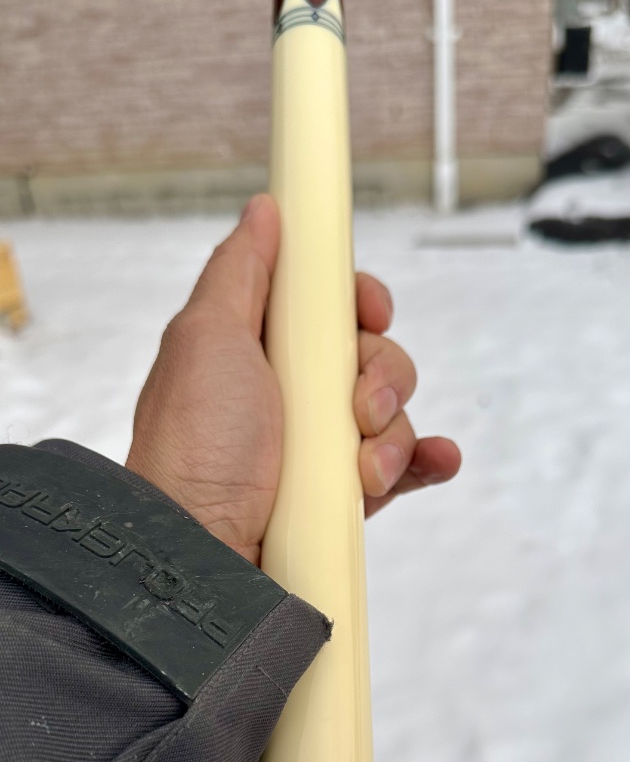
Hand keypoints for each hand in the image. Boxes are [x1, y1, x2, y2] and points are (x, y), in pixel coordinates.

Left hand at [126, 194, 460, 566]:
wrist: (202, 551)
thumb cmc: (194, 447)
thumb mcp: (205, 339)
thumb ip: (240, 271)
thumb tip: (265, 210)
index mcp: (261, 350)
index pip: (332, 307)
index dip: (359, 303)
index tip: (365, 312)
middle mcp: (293, 396)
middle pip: (375, 355)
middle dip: (382, 374)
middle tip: (355, 408)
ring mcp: (321, 450)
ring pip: (395, 413)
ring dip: (395, 431)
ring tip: (361, 468)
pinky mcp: (345, 498)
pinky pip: (407, 467)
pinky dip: (427, 459)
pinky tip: (434, 461)